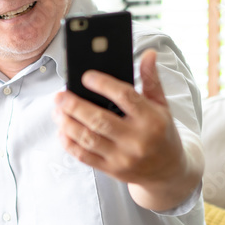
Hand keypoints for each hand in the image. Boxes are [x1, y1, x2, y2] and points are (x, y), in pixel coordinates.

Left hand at [53, 49, 201, 211]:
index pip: (125, 97)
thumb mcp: (161, 105)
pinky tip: (62, 131)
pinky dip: (69, 143)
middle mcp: (137, 139)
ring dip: (67, 123)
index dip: (103, 84)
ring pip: (88, 138)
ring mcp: (123, 157)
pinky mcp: (111, 169)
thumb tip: (148, 53)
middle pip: (99, 120)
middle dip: (74, 106)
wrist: (168, 170)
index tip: (86, 76)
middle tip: (60, 96)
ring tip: (57, 110)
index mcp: (151, 119)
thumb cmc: (162, 132)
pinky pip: (84, 156)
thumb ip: (151, 79)